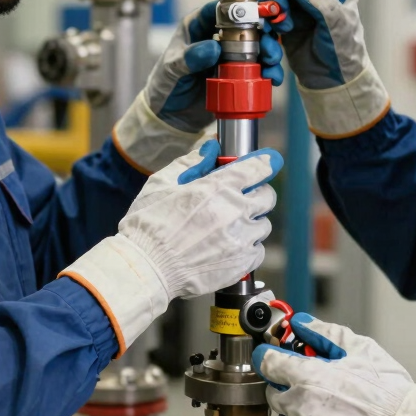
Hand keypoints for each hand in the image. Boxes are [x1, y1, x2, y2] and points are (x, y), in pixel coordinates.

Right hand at [62, 140, 281, 351]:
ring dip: (251, 221)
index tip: (269, 161)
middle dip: (257, 192)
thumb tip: (211, 148)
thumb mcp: (162, 183)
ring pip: (264, 224)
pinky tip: (229, 246)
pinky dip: (249, 247)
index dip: (266, 162)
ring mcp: (240, 239)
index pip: (258, 167)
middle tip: (242, 197)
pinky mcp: (241, 264)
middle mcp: (235, 211)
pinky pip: (258, 250)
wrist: (146, 267)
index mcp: (218, 187)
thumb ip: (191, 162)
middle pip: (267, 195)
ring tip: (229, 226)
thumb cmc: (148, 224)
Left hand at [113, 2, 282, 172]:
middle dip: (262, 33)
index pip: (219, 9)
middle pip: (246, 25)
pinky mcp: (237, 73)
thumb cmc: (165, 85)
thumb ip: (190, 57)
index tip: (252, 15)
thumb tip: (213, 47)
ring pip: (257, 45)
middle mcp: (216, 37)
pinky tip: (272, 78)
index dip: (237, 9)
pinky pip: (258, 68)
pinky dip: (269, 71)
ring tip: (271, 64)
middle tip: (268, 47)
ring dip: (270, 51)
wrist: (170, 115)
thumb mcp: (173, 69)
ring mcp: (229, 55)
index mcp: (197, 26)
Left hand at [251, 313, 412, 415]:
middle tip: (314, 389)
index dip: (271, 359)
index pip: (266, 363)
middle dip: (288, 389)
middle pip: (274, 395)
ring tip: (329, 415)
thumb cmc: (386, 390)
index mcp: (307, 376)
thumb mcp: (359, 349)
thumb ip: (324, 333)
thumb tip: (302, 324)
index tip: (275, 360)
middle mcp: (299, 407)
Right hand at [260, 0, 387, 137]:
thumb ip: (320, 1)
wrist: (333, 83)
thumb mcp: (338, 27)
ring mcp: (299, 6)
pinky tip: (273, 46)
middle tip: (279, 10)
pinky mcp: (285, 21)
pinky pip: (269, 17)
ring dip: (272, 11)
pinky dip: (267, 30)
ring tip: (281, 30)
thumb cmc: (345, 53)